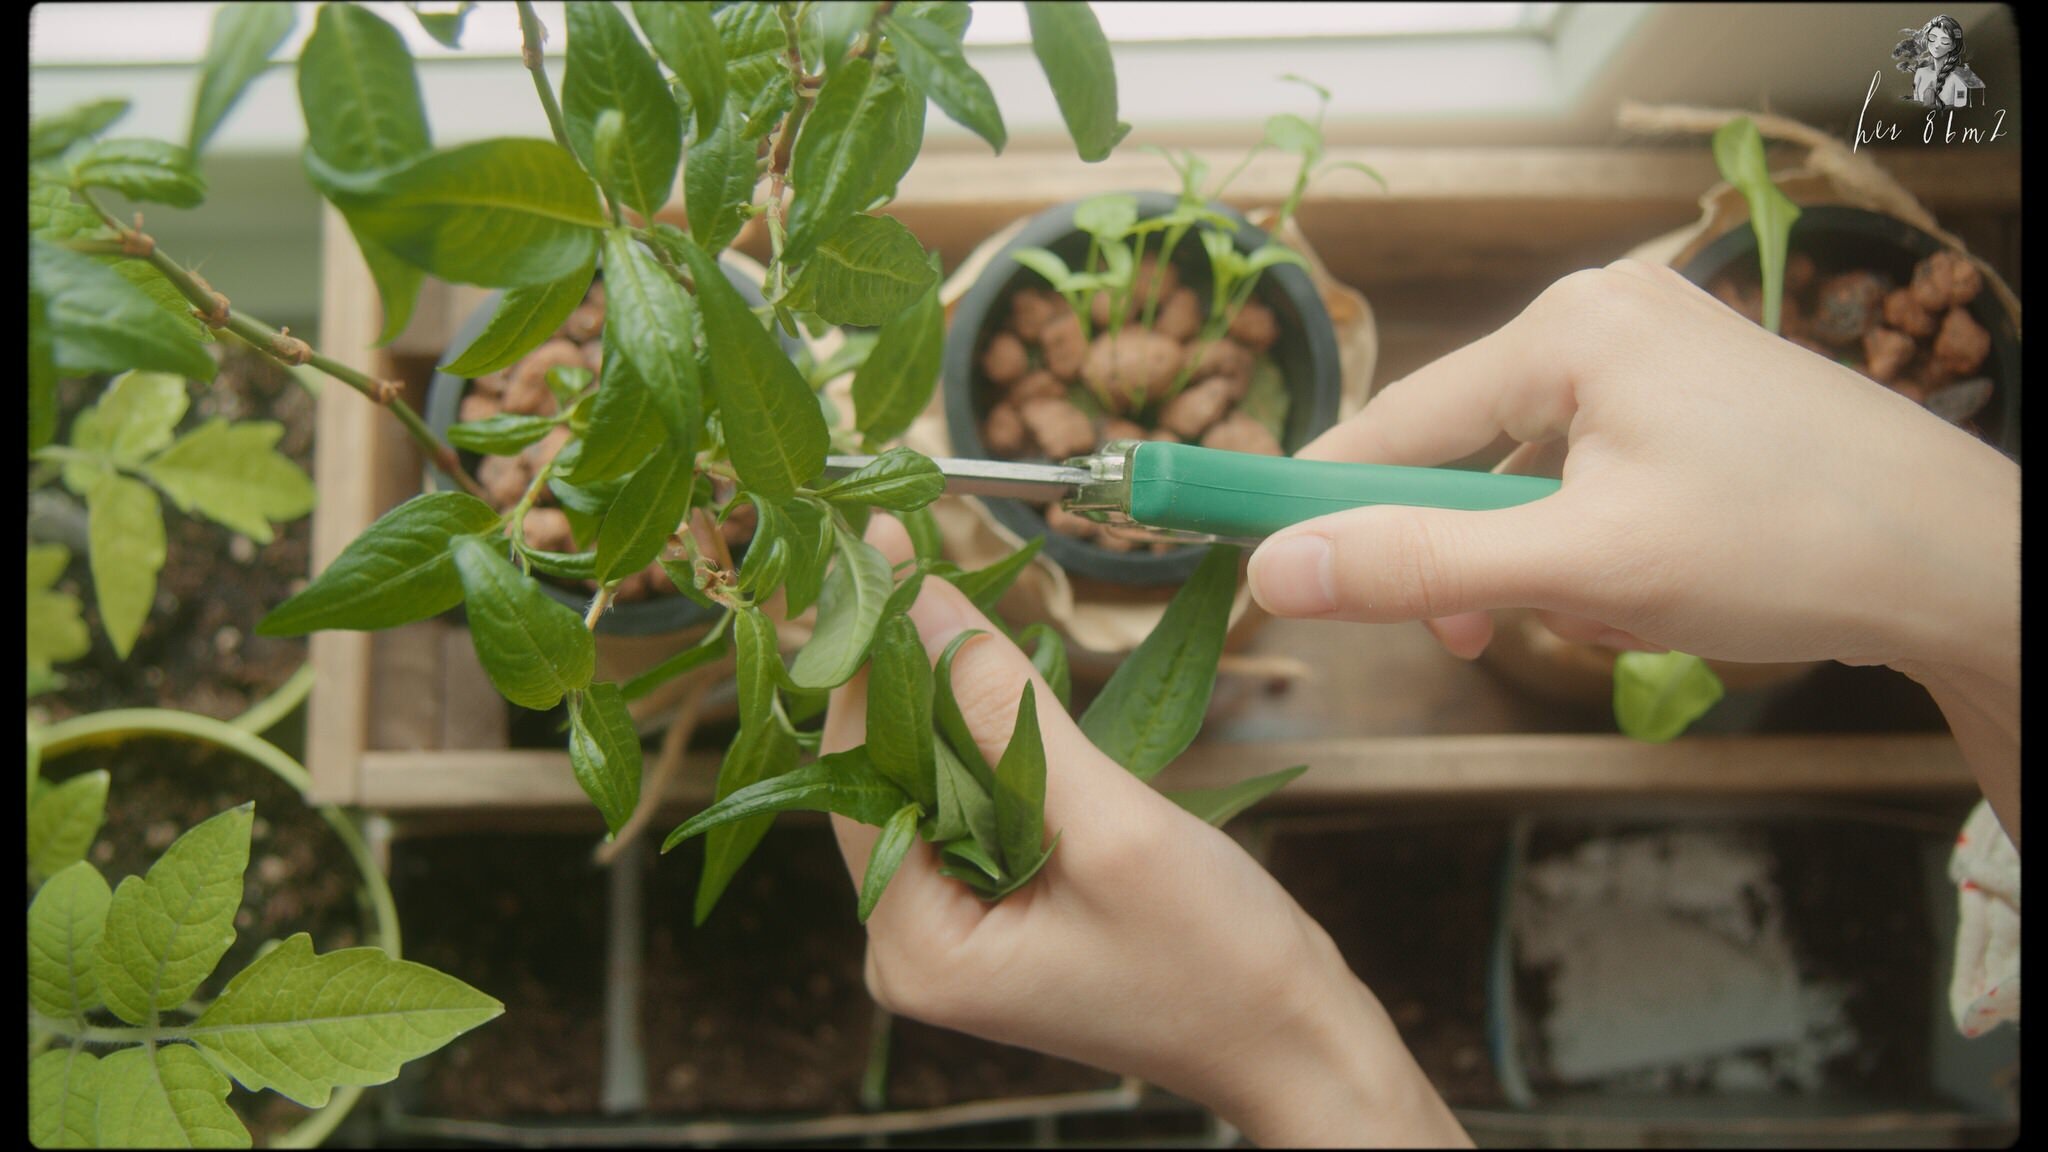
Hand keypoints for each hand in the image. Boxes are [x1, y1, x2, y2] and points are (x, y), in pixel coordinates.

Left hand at [823, 517, 1470, 1146]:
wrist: (1292, 1042)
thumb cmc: (1219, 960)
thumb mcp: (1112, 826)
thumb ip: (1009, 716)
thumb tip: (926, 603)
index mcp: (917, 949)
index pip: (857, 774)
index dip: (870, 654)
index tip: (882, 548)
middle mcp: (909, 945)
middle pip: (878, 775)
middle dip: (902, 663)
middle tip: (913, 547)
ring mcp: (950, 930)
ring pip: (921, 780)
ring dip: (943, 691)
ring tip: (947, 585)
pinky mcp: (991, 911)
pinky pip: (964, 803)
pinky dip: (981, 735)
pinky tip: (994, 667)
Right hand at [1244, 259, 2019, 839]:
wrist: (1968, 565)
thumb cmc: (1784, 547)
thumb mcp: (1581, 567)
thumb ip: (1419, 564)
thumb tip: (1275, 572)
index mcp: (1570, 325)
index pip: (1399, 420)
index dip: (1326, 501)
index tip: (1261, 561)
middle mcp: (1608, 314)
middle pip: (1470, 451)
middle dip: (1479, 555)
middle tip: (1480, 636)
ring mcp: (1661, 350)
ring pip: (1536, 476)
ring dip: (1546, 562)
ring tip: (1610, 615)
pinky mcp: (1700, 395)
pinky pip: (1597, 474)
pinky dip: (1598, 544)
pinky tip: (1653, 591)